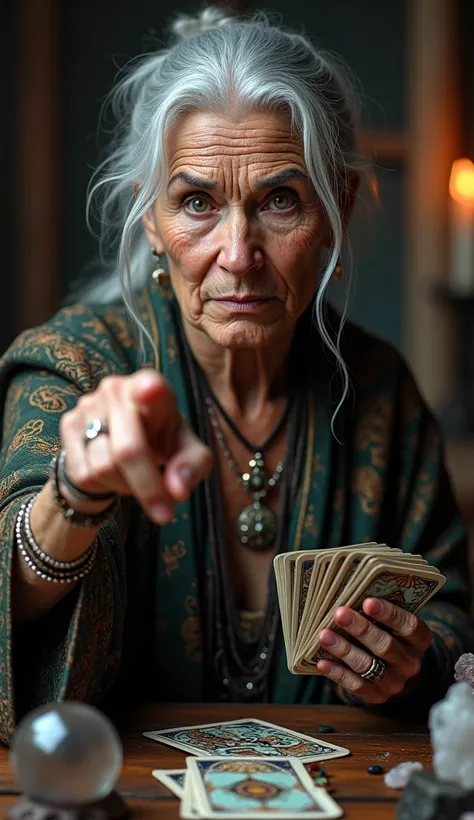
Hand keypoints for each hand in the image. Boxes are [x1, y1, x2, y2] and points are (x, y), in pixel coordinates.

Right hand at [59, 369, 211, 523]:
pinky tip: (115, 474)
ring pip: (104, 467)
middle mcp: (117, 389)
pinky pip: (84, 473)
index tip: (152, 390)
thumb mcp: (187, 452)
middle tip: (165, 515)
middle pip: (128, 449)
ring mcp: (88, 405)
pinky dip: (104, 486)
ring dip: (126, 487)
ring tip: (137, 477)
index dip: (150, 390)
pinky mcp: (68, 423)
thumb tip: (177, 491)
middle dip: (148, 487)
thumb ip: (192, 466)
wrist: (120, 439)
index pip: (150, 385)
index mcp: (152, 387)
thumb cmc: (163, 440)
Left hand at [316, 598, 432, 703]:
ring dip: (344, 649)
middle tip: (339, 614)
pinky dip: (338, 673)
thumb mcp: (392, 622)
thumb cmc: (388, 633)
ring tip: (324, 636)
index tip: (367, 602)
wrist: (395, 668)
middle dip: (361, 629)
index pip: (409, 626)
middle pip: (385, 646)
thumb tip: (350, 594)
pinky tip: (323, 662)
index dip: (389, 614)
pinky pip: (357, 685)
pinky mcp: (377, 696)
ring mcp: (395, 682)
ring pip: (368, 666)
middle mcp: (410, 663)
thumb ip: (377, 612)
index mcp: (419, 640)